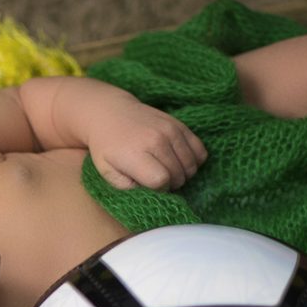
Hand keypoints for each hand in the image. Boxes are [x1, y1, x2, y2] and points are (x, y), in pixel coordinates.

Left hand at [90, 100, 206, 190]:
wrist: (111, 113)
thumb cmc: (107, 147)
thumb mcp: (107, 172)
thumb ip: (126, 188)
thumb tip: (150, 194)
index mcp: (135, 155)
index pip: (161, 181)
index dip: (158, 189)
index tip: (148, 184)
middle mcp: (156, 140)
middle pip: (178, 176)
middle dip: (170, 184)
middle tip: (156, 179)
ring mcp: (170, 131)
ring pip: (191, 166)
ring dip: (182, 174)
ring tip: (167, 170)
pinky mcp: (179, 125)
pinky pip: (200, 151)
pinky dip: (194, 161)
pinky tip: (179, 161)